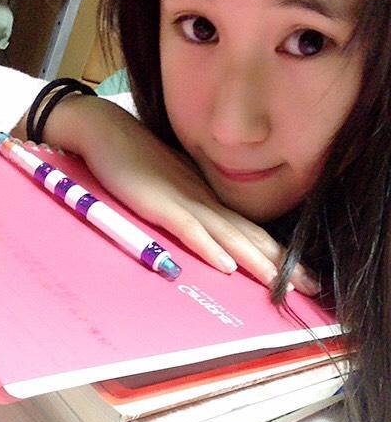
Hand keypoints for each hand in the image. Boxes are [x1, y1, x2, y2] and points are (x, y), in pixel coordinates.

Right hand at [17, 95, 318, 295]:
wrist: (110, 133)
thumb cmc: (142, 164)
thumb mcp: (176, 193)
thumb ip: (196, 215)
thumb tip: (216, 241)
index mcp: (212, 203)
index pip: (253, 234)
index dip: (280, 257)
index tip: (304, 278)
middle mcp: (207, 204)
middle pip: (251, 239)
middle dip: (282, 265)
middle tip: (311, 288)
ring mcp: (185, 203)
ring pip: (227, 237)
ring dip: (256, 262)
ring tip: (282, 285)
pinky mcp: (159, 205)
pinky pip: (188, 229)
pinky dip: (207, 247)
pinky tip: (225, 266)